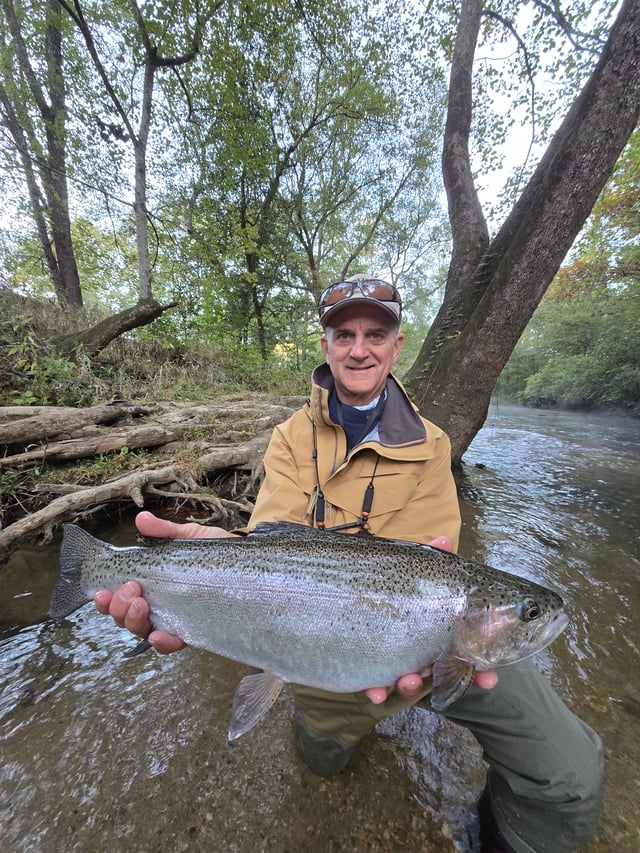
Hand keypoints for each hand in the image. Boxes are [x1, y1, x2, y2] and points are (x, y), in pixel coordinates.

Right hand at [93, 511, 234, 653]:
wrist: (252, 563)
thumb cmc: (219, 552)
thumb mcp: (189, 537)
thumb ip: (165, 531)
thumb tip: (140, 519)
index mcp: (152, 585)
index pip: (121, 598)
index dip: (106, 600)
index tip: (102, 590)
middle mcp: (159, 605)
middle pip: (125, 618)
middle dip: (119, 608)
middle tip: (132, 590)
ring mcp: (176, 620)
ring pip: (142, 631)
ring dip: (134, 621)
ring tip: (141, 604)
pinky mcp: (196, 630)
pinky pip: (172, 645)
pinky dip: (162, 643)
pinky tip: (159, 635)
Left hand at [364, 535, 498, 702]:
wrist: (341, 595)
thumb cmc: (392, 584)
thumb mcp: (413, 570)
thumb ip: (430, 559)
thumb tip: (445, 540)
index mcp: (438, 628)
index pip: (465, 650)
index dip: (481, 668)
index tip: (489, 676)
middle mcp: (421, 647)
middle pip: (445, 670)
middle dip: (459, 680)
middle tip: (464, 686)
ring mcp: (396, 659)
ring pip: (411, 680)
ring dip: (413, 685)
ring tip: (409, 679)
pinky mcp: (369, 669)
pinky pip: (375, 686)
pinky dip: (377, 690)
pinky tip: (375, 692)